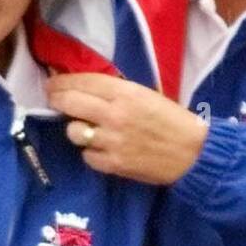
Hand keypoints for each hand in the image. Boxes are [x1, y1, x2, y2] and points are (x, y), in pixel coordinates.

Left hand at [47, 73, 208, 184]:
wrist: (193, 153)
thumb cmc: (172, 120)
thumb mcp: (146, 95)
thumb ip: (116, 92)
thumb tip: (85, 88)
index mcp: (125, 93)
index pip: (83, 81)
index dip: (62, 82)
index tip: (52, 84)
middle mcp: (114, 114)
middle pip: (69, 103)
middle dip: (56, 99)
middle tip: (53, 100)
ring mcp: (112, 140)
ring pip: (74, 131)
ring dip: (76, 129)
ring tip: (86, 129)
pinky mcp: (113, 164)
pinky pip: (87, 156)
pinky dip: (91, 153)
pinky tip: (101, 149)